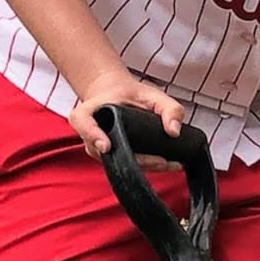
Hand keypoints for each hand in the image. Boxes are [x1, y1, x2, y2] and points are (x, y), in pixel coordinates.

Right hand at [68, 70, 184, 170]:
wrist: (115, 95)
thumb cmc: (129, 94)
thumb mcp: (151, 94)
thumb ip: (169, 108)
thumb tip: (174, 132)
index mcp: (87, 113)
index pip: (84, 124)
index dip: (93, 136)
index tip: (106, 145)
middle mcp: (88, 134)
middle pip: (106, 152)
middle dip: (135, 160)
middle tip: (161, 161)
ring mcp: (97, 149)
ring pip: (118, 163)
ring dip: (144, 166)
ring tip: (169, 163)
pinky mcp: (109, 158)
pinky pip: (125, 165)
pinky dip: (145, 166)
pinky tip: (165, 165)